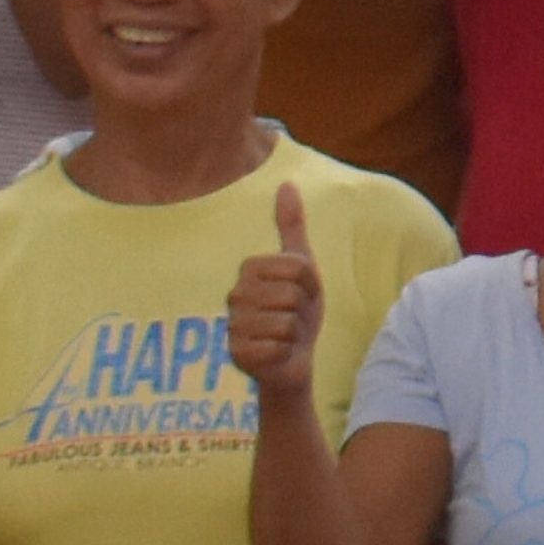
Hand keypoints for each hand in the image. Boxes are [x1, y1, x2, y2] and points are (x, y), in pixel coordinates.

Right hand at [222, 181, 324, 396]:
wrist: (291, 360)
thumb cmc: (297, 312)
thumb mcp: (302, 267)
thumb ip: (292, 226)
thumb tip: (287, 183)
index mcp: (249, 270)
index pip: (297, 267)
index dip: (310, 284)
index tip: (302, 294)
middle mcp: (235, 295)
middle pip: (292, 295)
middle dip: (302, 311)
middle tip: (293, 317)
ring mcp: (233, 325)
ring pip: (286, 322)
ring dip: (294, 334)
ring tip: (285, 336)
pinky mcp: (237, 354)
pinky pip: (278, 347)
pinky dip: (285, 353)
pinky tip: (277, 354)